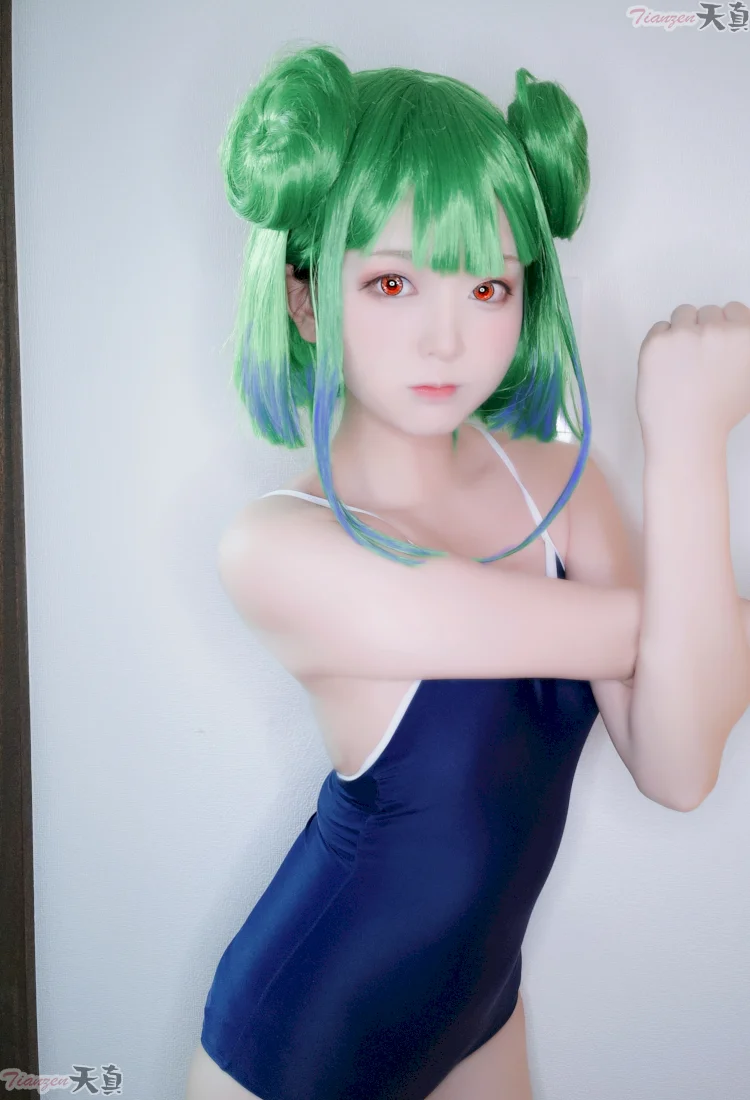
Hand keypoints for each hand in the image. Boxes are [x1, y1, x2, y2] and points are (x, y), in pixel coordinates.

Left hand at [636, 301, 749, 446]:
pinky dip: (660, 344)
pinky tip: (666, 367)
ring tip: (681, 363)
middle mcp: (719, 330)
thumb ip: (744, 349)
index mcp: (746, 336)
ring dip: (681, 331)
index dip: (722, 328)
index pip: (734, 309)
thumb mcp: (749, 379)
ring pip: (683, 314)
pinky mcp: (659, 341)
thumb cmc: (717, 414)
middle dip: (701, 331)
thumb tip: (737, 336)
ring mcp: (688, 334)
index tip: (714, 345)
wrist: (686, 435)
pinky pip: (659, 328)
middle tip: (696, 362)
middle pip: (708, 312)